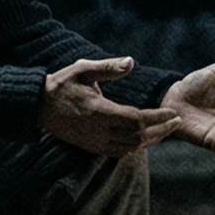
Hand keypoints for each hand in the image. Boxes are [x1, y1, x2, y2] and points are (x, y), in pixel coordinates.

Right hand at [38, 56, 182, 156]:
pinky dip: (135, 147)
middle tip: (176, 122)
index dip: (158, 117)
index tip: (173, 113)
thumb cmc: (61, 84)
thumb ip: (108, 68)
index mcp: (98, 111)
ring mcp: (94, 141)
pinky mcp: (91, 147)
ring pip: (130, 147)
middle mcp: (98, 130)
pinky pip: (119, 152)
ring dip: (150, 140)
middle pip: (138, 137)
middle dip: (161, 130)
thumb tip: (131, 62)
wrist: (38, 106)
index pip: (136, 119)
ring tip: (164, 130)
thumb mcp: (82, 69)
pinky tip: (144, 138)